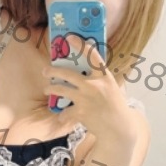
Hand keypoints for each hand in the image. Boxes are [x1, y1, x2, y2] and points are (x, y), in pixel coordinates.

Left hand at [43, 34, 137, 150]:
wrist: (119, 128)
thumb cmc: (116, 107)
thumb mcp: (112, 89)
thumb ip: (100, 80)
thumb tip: (85, 74)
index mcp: (104, 77)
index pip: (93, 56)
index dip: (81, 45)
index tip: (70, 37)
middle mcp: (94, 85)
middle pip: (67, 73)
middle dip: (53, 70)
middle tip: (46, 70)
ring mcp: (86, 98)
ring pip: (61, 89)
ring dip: (50, 88)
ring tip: (47, 89)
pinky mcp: (80, 112)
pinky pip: (65, 112)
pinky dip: (62, 115)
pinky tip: (62, 117)